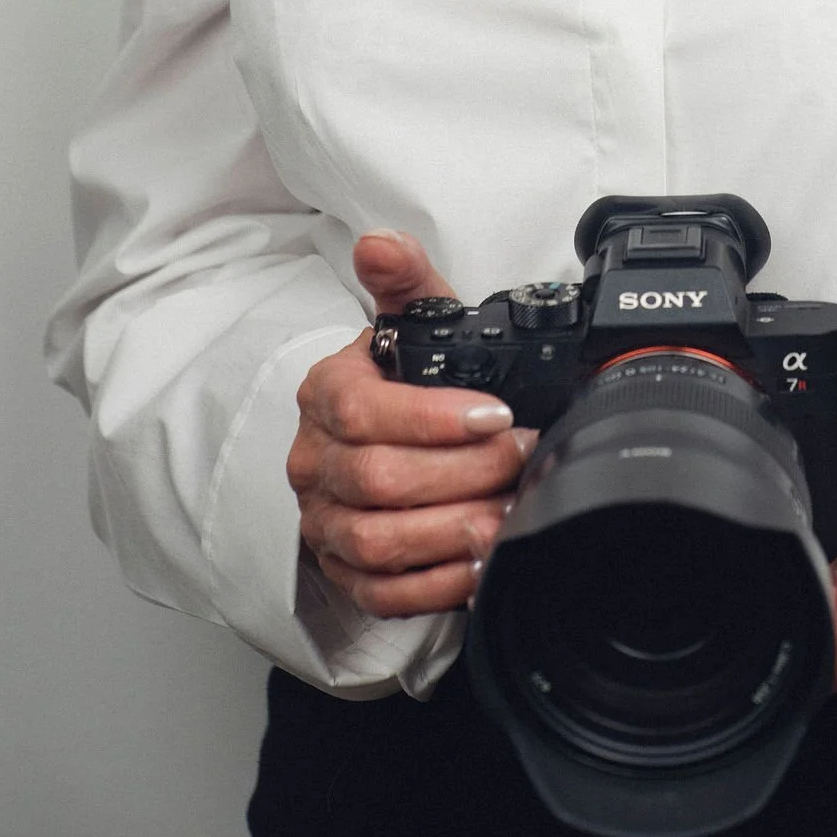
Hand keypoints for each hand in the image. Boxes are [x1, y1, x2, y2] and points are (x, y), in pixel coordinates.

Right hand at [287, 231, 536, 617]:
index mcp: (325, 395)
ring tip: (508, 513)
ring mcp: (324, 521)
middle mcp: (315, 462)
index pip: (363, 411)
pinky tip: (480, 564)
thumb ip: (404, 278)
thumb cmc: (400, 376)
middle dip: (462, 473)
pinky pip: (381, 593)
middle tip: (521, 459)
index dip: (432, 418)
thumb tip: (380, 243)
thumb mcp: (410, 319)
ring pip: (378, 541)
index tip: (496, 415)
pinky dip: (434, 585)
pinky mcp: (343, 572)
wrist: (380, 437)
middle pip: (377, 480)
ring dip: (452, 531)